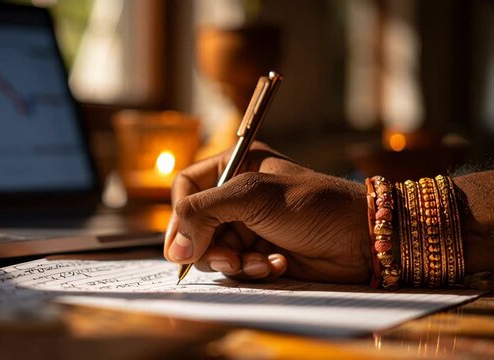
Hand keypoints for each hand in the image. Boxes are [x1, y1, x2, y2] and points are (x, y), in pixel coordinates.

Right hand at [163, 142, 372, 282]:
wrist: (360, 239)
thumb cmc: (312, 204)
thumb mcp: (252, 196)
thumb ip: (203, 212)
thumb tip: (173, 247)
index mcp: (235, 166)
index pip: (186, 187)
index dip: (180, 215)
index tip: (183, 242)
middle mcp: (237, 195)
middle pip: (195, 224)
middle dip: (209, 245)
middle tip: (229, 257)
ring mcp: (248, 225)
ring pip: (213, 250)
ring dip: (234, 261)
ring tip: (262, 261)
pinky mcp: (260, 252)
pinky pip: (236, 267)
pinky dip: (253, 269)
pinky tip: (277, 264)